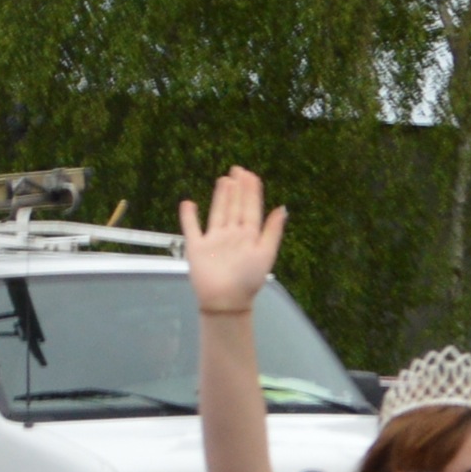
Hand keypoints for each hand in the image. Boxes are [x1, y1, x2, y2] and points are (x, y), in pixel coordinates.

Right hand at [179, 166, 285, 315]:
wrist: (226, 301)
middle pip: (235, 206)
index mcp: (249, 235)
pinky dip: (189, 216)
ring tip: (224, 180)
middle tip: (238, 170)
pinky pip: (192, 228)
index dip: (252, 191)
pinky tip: (188, 203)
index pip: (251, 208)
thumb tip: (282, 207)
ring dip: (220, 196)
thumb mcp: (266, 253)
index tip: (251, 174)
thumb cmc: (248, 280)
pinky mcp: (197, 248)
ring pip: (218, 212)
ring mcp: (214, 240)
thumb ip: (273, 230)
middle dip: (238, 188)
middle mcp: (232, 234)